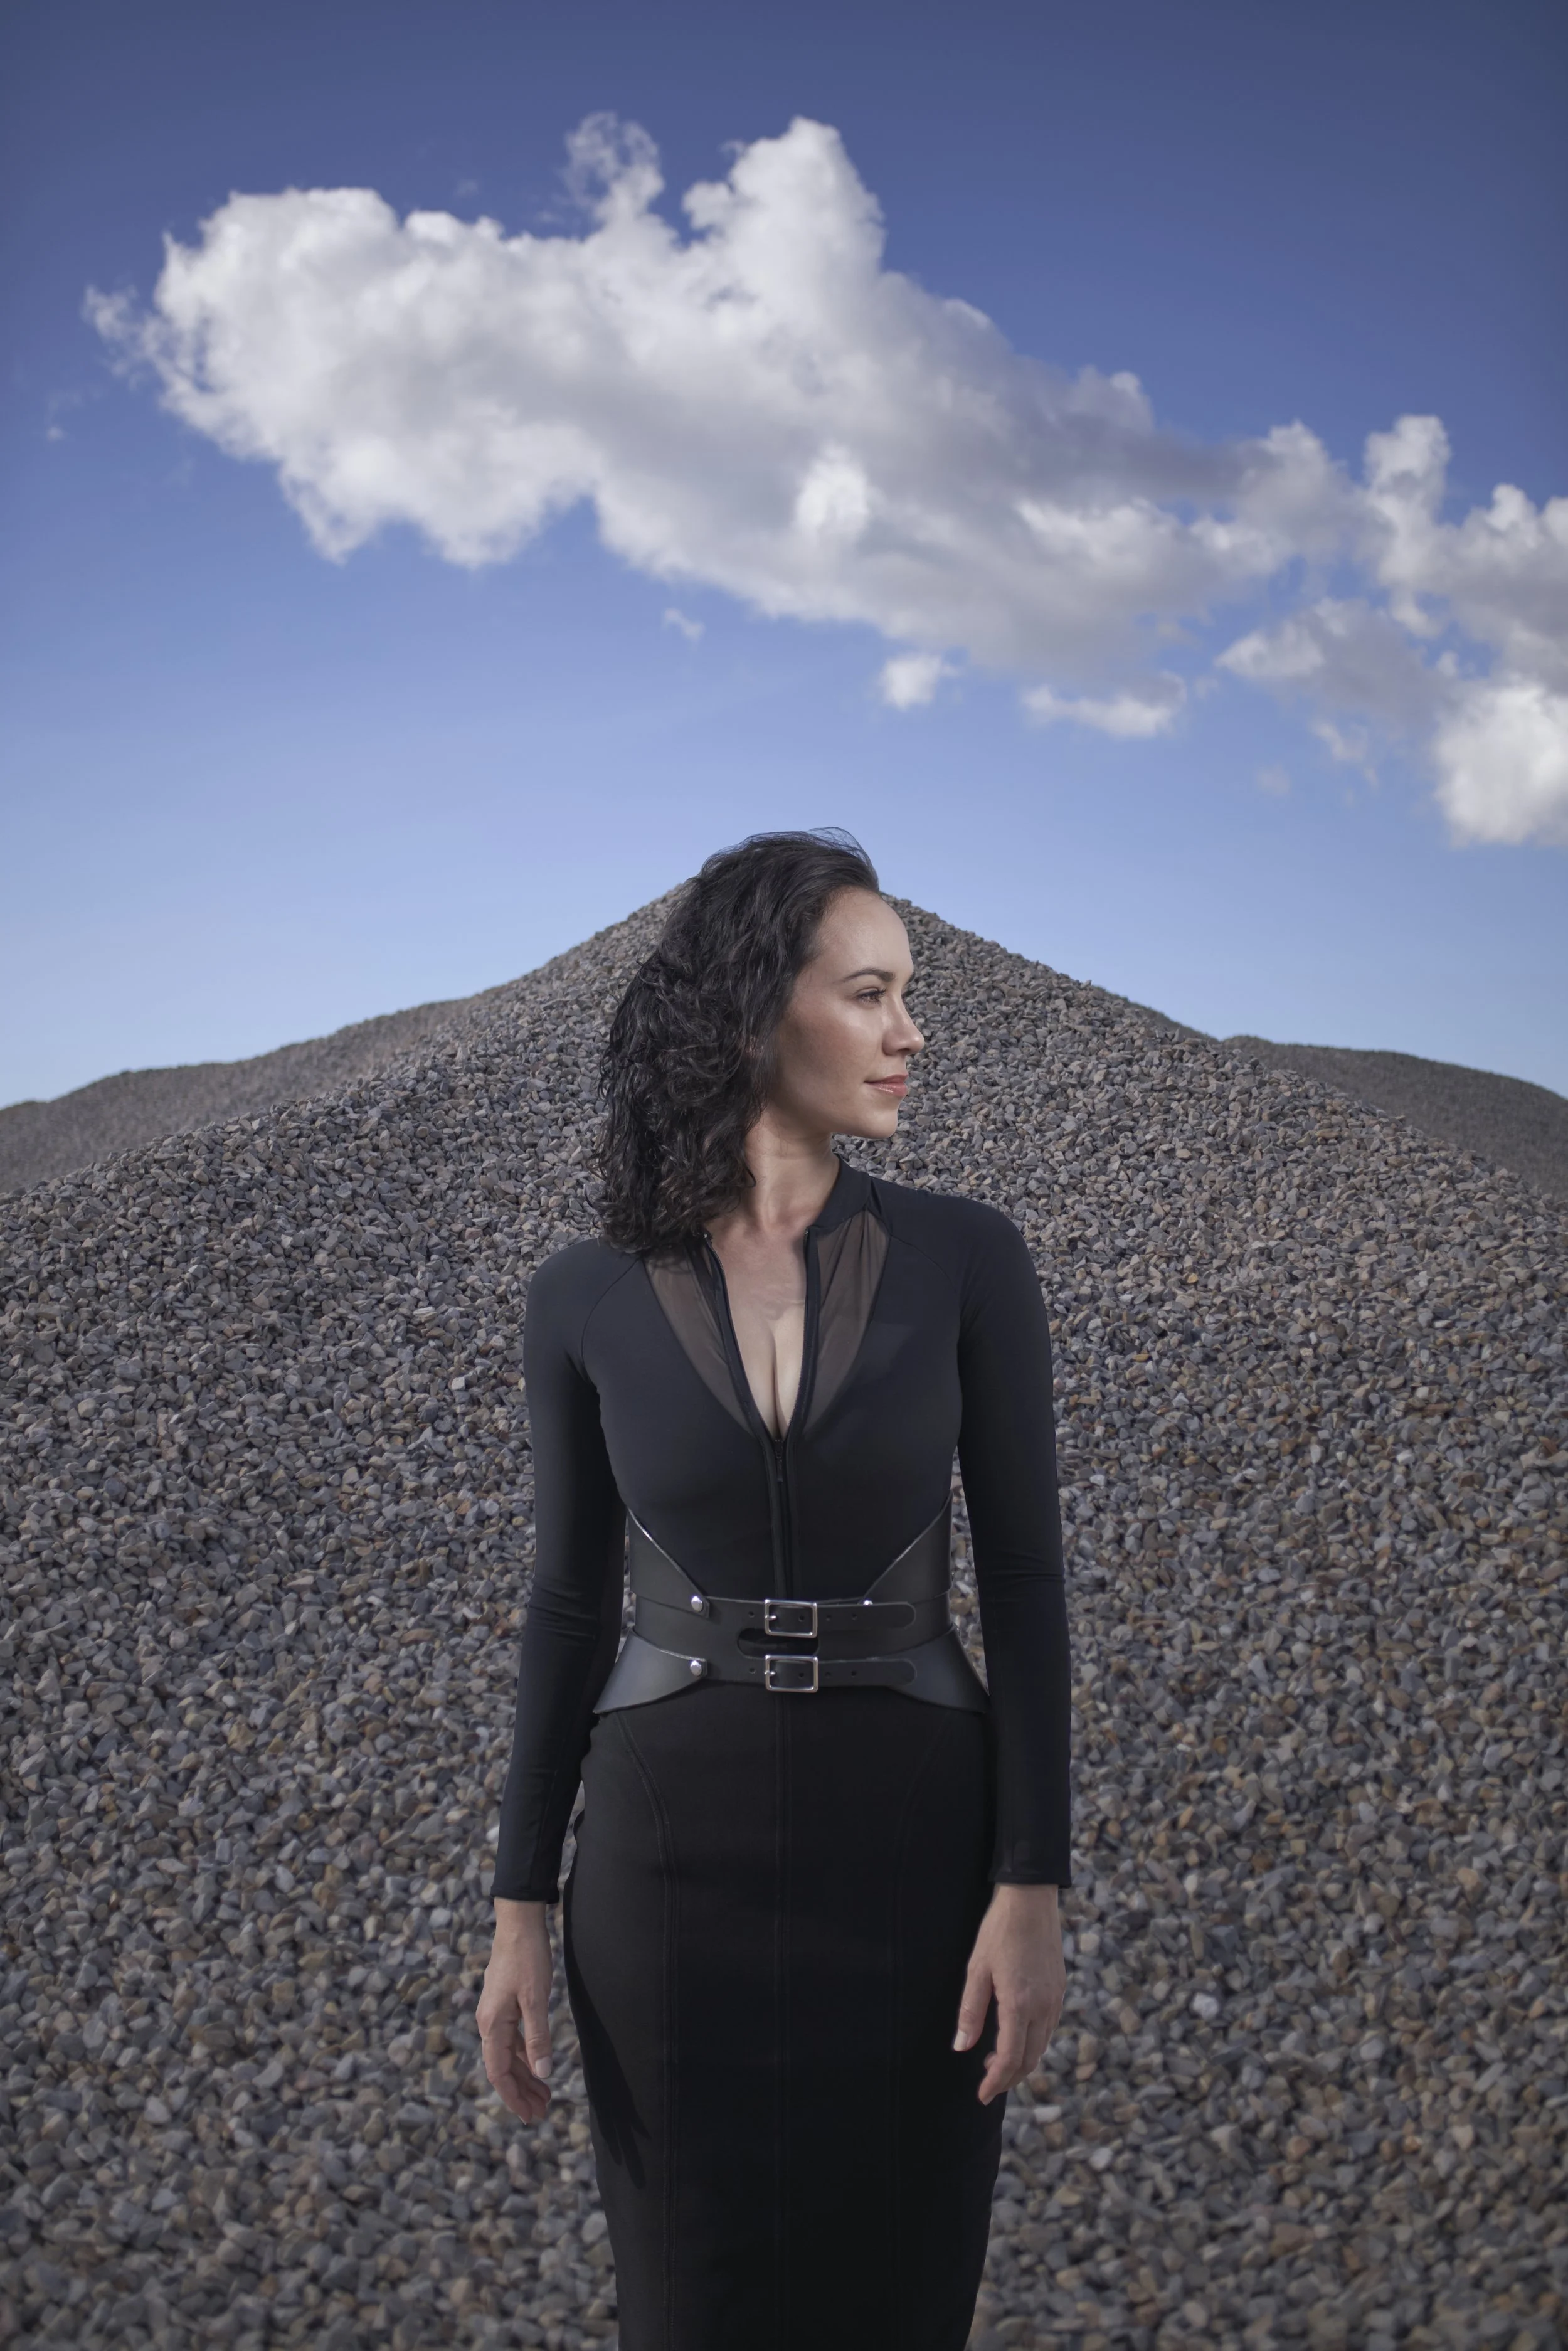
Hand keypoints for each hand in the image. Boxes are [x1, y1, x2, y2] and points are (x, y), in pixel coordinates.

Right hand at [477, 1899, 554, 2122]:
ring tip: (544, 2096)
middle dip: (521, 2092)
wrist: (518, 1924)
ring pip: (509, 2055)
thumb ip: (538, 2037)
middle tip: (542, 2112)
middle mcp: (489, 2023)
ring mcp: (496, 2015)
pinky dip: (526, 2056)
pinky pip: (513, 2041)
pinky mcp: (505, 2006)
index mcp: (492, 2025)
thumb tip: (543, 2073)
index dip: (513, 2097)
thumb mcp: (536, 1999)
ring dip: (525, 2077)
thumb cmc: (527, 1958)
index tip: (529, 2117)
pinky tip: (538, 2066)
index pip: (498, 2073)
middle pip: (503, 2068)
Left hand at [953, 1882, 1064, 2105]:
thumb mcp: (976, 1969)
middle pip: (1030, 2060)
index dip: (996, 2082)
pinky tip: (1016, 2035)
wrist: (1031, 1900)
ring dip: (1021, 2061)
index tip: (982, 2095)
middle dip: (1009, 2078)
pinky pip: (1048, 2028)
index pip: (1010, 2059)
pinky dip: (1033, 2043)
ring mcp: (1055, 2000)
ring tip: (996, 2061)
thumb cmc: (998, 1932)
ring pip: (1041, 2046)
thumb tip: (961, 2048)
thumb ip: (970, 2011)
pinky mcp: (1059, 1990)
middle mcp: (1043, 2008)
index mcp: (1020, 2005)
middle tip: (987, 2083)